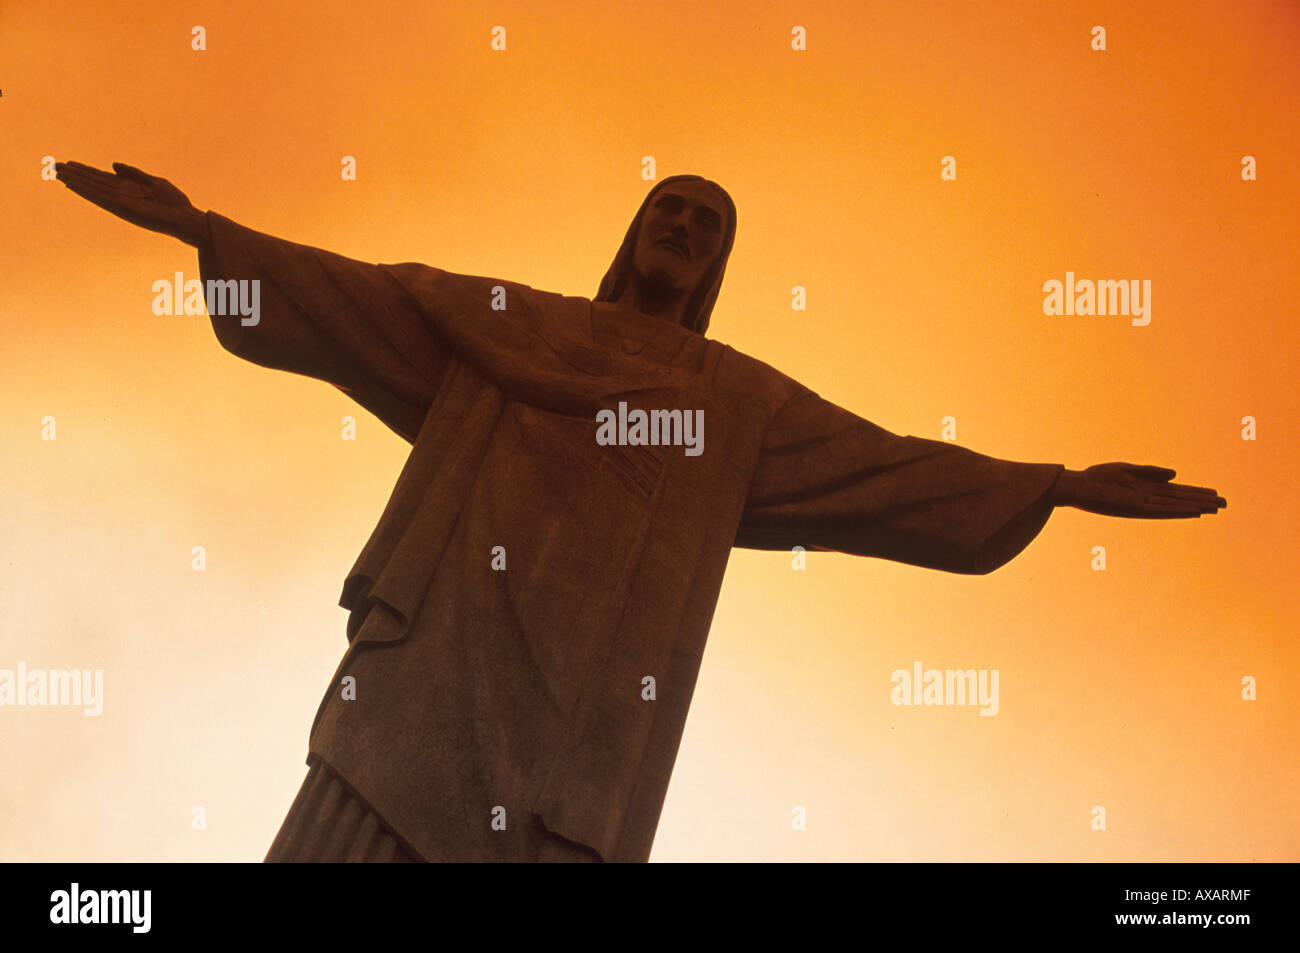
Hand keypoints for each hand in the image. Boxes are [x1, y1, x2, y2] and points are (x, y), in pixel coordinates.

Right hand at [55, 160, 207, 246]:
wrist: (186, 218)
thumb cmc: (174, 202)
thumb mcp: (154, 182)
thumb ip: (134, 173)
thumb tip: (112, 165)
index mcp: (129, 188)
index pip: (101, 177)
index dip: (85, 170)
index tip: (69, 163)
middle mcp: (121, 195)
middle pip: (92, 181)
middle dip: (74, 173)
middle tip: (53, 165)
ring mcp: (119, 201)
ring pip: (91, 188)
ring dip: (73, 179)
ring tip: (56, 172)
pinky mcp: (121, 207)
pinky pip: (98, 196)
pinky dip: (84, 189)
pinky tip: (70, 183)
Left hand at [1052, 463, 1225, 517]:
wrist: (1079, 486)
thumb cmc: (1099, 477)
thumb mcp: (1128, 469)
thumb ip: (1151, 472)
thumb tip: (1176, 475)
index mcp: (1147, 487)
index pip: (1177, 491)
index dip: (1195, 492)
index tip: (1214, 493)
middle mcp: (1149, 497)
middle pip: (1182, 499)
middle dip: (1203, 500)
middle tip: (1225, 503)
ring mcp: (1145, 504)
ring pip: (1177, 506)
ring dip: (1197, 506)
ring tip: (1217, 508)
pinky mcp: (1137, 508)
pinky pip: (1163, 510)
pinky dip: (1179, 511)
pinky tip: (1194, 511)